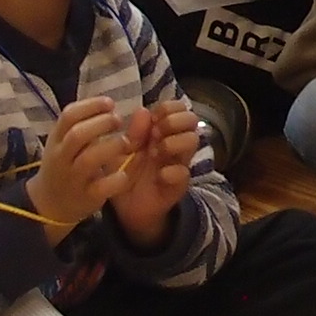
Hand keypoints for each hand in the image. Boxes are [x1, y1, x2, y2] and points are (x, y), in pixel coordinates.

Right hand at [27, 95, 135, 234]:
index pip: (68, 116)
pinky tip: (124, 172)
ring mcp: (72, 179)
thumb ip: (89, 124)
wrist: (49, 204)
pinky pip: (102, 187)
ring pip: (88, 160)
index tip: (110, 103)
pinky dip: (116, 178)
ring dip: (111, 147)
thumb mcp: (67, 143)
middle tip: (118, 120)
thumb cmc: (64, 165)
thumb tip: (116, 104)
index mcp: (56, 140)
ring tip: (126, 142)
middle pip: (77, 135)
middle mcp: (61, 158)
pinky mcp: (86, 198)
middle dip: (102, 123)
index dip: (91, 105)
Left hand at [108, 101, 201, 240]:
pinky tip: (160, 175)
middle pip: (191, 119)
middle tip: (155, 133)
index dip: (168, 107)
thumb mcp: (122, 150)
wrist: (126, 208)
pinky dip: (172, 171)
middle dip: (173, 121)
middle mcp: (175, 143)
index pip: (178, 107)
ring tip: (155, 153)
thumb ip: (133, 133)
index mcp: (162, 130)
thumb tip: (144, 111)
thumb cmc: (125, 173)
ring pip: (193, 140)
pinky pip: (184, 172)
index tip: (153, 117)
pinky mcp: (180, 184)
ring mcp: (179, 162)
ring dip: (174, 142)